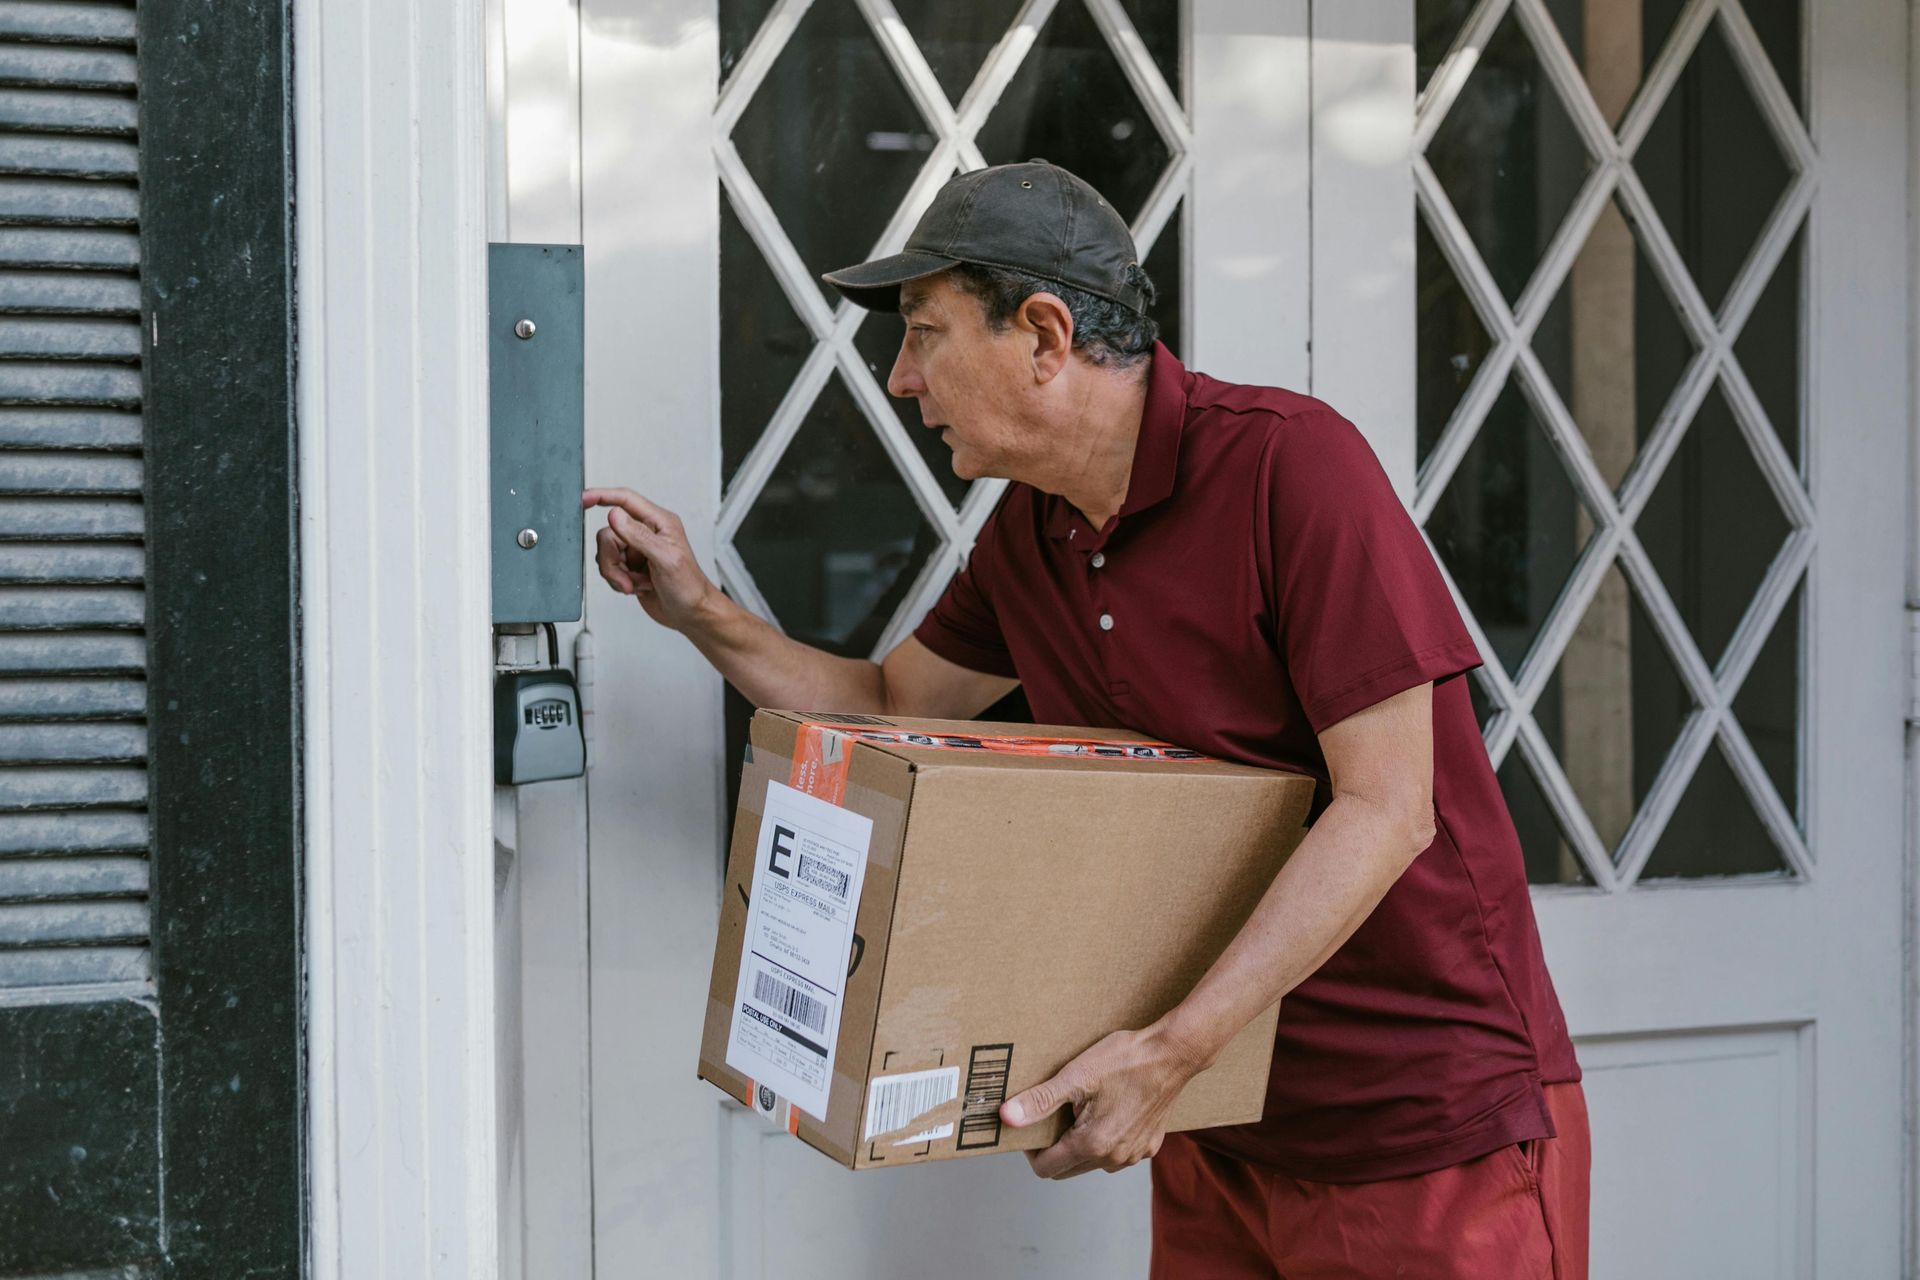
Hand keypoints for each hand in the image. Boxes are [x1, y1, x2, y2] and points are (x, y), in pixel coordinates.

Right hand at [582, 487, 718, 631]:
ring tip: (635, 584)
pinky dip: (617, 581)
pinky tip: (635, 586)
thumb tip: (615, 515)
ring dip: (616, 573)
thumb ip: (639, 536)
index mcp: (659, 522)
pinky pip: (608, 567)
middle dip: (611, 559)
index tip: (584, 498)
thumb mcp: (666, 559)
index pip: (626, 500)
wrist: (689, 614)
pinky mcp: (630, 567)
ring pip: (606, 552)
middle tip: (626, 577)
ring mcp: (637, 550)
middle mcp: (647, 533)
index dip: (603, 496)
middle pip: (609, 534)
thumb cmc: (688, 586)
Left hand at [1000, 1024, 1207, 1178]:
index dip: (1031, 1149)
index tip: (1032, 1124)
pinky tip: (1107, 1110)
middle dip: (1054, 1147)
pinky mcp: (1148, 1146)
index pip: (1045, 1168)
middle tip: (1054, 1113)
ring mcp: (1133, 1155)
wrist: (1173, 1053)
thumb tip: (1007, 1117)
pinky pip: (1116, 1153)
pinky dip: (1104, 1139)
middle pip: (1067, 1168)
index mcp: (1092, 1145)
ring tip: (1081, 1108)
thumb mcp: (1076, 1076)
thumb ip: (1040, 1101)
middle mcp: (1113, 1158)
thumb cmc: (1127, 1060)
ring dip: (1079, 1144)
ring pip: (1091, 1162)